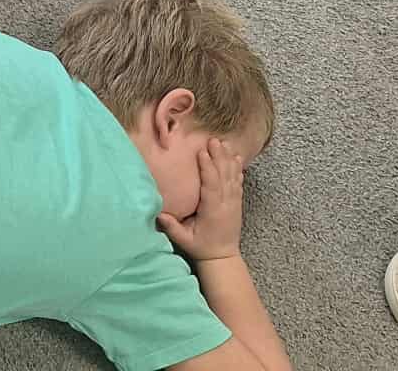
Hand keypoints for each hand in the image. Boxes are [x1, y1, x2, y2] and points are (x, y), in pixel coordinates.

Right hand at [157, 137, 245, 262]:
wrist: (223, 257)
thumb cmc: (201, 247)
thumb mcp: (184, 240)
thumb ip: (172, 227)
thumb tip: (159, 214)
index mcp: (213, 211)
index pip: (211, 186)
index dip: (208, 169)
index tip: (202, 152)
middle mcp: (226, 205)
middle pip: (224, 177)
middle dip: (219, 157)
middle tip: (214, 140)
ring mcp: (233, 203)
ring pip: (232, 177)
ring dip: (228, 159)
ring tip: (225, 143)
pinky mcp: (236, 203)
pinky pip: (238, 183)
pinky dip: (237, 169)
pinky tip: (236, 158)